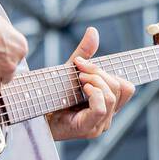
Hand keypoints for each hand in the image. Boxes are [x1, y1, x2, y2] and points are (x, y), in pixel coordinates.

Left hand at [46, 27, 134, 141]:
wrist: (32, 114)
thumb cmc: (51, 97)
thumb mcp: (69, 72)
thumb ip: (84, 54)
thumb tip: (93, 31)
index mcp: (106, 105)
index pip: (126, 88)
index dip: (110, 72)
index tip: (85, 64)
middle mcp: (106, 116)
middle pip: (119, 88)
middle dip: (99, 73)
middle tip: (79, 71)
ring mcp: (99, 124)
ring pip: (111, 96)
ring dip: (95, 81)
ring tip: (78, 79)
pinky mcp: (88, 129)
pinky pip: (101, 108)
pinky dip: (94, 94)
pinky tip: (83, 89)